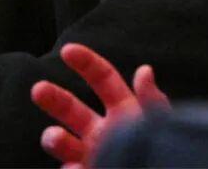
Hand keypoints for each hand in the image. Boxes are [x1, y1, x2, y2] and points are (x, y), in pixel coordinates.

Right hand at [31, 43, 169, 168]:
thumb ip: (151, 100)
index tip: (67, 50)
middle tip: (38, 89)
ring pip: (64, 144)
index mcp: (124, 110)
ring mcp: (92, 156)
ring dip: (55, 138)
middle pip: (72, 109)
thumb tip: (144, 69)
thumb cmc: (169, 153)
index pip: (103, 79)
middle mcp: (103, 132)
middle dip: (54, 98)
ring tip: (54, 137)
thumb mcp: (162, 124)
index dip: (86, 62)